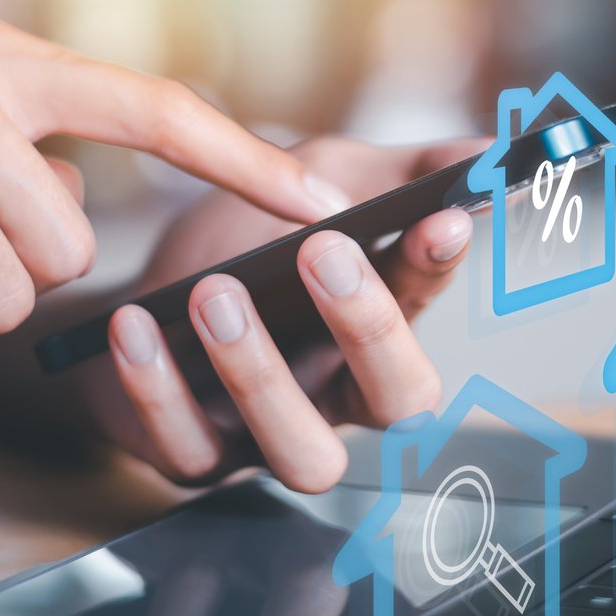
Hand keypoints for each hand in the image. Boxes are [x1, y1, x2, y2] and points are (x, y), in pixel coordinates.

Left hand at [81, 137, 482, 493]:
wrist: (132, 294)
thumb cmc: (240, 243)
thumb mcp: (319, 183)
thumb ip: (399, 172)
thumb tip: (483, 156)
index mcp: (379, 329)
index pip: (429, 306)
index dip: (436, 267)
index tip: (439, 216)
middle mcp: (339, 396)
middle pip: (401, 406)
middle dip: (370, 328)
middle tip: (324, 250)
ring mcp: (271, 438)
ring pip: (306, 456)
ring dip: (264, 375)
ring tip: (215, 293)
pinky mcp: (196, 458)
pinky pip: (190, 451)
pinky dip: (160, 389)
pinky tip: (137, 324)